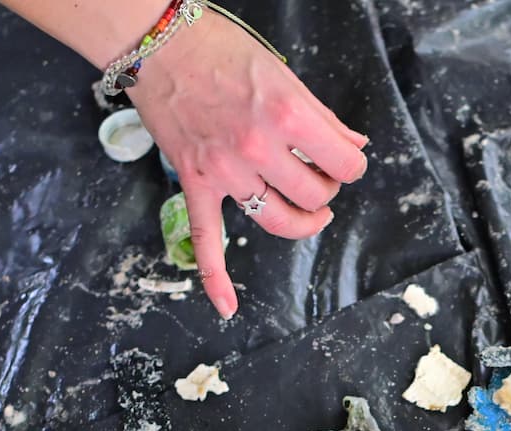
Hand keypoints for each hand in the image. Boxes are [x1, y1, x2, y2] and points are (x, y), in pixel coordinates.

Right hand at [131, 16, 368, 316]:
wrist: (157, 42)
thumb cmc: (217, 48)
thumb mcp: (283, 74)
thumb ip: (321, 117)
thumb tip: (352, 147)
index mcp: (286, 116)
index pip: (344, 166)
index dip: (352, 166)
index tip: (346, 161)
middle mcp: (258, 149)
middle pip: (314, 197)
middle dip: (327, 190)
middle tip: (321, 174)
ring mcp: (225, 172)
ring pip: (278, 221)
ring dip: (303, 222)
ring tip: (312, 212)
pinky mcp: (196, 182)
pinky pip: (207, 240)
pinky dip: (217, 279)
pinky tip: (228, 307)